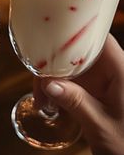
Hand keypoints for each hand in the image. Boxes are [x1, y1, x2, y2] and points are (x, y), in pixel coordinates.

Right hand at [34, 34, 123, 154]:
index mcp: (119, 69)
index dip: (77, 30)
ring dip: (52, 77)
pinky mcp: (92, 87)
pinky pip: (70, 78)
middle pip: (78, 50)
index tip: (53, 32)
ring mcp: (99, 78)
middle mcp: (109, 69)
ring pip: (70, 65)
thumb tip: (49, 85)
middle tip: (39, 81)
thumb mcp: (100, 124)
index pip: (98, 38)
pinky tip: (48, 102)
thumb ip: (76, 102)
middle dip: (54, 61)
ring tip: (40, 100)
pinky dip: (57, 87)